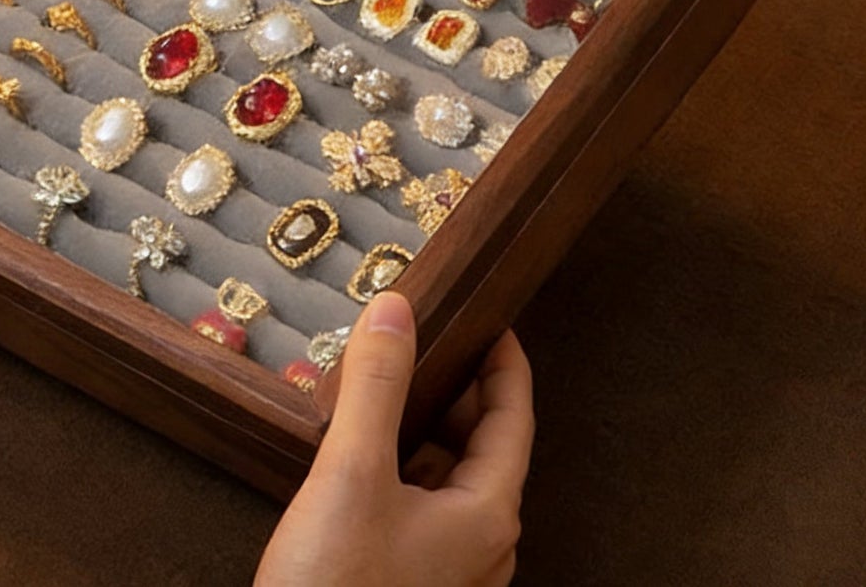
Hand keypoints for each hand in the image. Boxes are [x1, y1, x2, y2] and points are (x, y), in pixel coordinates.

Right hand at [255, 292, 532, 586]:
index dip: (505, 362)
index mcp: (487, 516)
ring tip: (384, 388)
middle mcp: (481, 548)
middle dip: (456, 391)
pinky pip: (423, 511)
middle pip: (484, 449)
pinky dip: (403, 468)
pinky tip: (360, 454)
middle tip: (423, 340)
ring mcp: (448, 574)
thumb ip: (375, 385)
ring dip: (424, 430)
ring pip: (449, 481)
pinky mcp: (411, 586)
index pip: (513, 419)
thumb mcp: (352, 472)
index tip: (492, 318)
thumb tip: (397, 307)